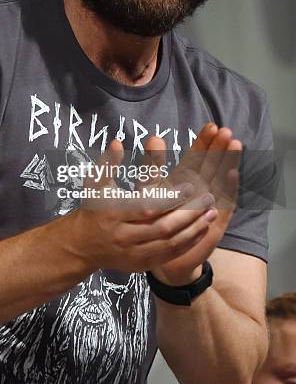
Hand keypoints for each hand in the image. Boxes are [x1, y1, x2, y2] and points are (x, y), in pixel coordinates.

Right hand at [69, 125, 240, 275]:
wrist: (82, 245)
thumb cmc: (93, 208)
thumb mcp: (95, 183)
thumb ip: (108, 163)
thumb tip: (117, 141)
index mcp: (113, 214)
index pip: (147, 207)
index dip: (170, 199)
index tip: (190, 186)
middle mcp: (123, 236)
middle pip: (162, 227)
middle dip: (188, 214)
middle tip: (208, 199)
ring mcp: (133, 254)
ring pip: (169, 244)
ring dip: (193, 229)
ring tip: (211, 214)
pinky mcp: (141, 265)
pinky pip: (168, 256)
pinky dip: (187, 244)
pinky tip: (201, 230)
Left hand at [148, 124, 241, 284]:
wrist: (167, 258)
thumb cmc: (157, 224)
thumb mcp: (151, 194)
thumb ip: (152, 169)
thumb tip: (152, 139)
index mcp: (186, 183)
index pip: (197, 158)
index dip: (204, 142)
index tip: (210, 126)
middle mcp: (201, 191)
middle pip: (211, 165)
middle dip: (218, 147)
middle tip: (224, 130)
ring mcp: (210, 205)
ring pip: (219, 179)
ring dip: (227, 162)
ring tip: (234, 144)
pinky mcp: (215, 221)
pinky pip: (223, 202)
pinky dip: (229, 188)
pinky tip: (233, 174)